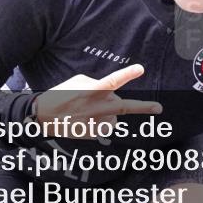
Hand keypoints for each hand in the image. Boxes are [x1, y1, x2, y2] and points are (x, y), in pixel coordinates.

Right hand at [33, 64, 161, 137]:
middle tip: (158, 108)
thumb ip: (97, 84)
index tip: (140, 69)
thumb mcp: (78, 81)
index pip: (112, 81)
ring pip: (115, 115)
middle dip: (143, 107)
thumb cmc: (61, 94)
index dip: (127, 74)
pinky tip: (89, 118)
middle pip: (125, 106)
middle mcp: (95, 107)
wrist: (44, 117)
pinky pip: (106, 125)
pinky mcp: (92, 133)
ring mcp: (95, 122)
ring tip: (91, 108)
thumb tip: (110, 92)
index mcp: (91, 91)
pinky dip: (103, 120)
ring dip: (109, 110)